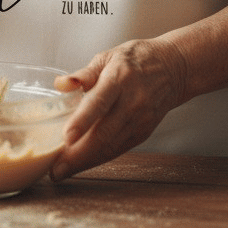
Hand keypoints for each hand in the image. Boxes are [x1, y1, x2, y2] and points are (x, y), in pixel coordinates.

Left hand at [50, 38, 187, 180]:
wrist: (171, 69)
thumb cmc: (135, 60)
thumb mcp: (108, 57)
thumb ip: (83, 74)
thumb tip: (60, 84)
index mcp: (119, 78)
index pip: (100, 101)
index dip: (83, 120)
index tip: (66, 136)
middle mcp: (131, 102)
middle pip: (104, 133)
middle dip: (79, 154)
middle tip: (56, 168)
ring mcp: (140, 121)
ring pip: (111, 147)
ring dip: (86, 161)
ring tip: (63, 171)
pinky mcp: (143, 133)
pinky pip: (119, 150)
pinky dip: (99, 159)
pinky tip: (82, 164)